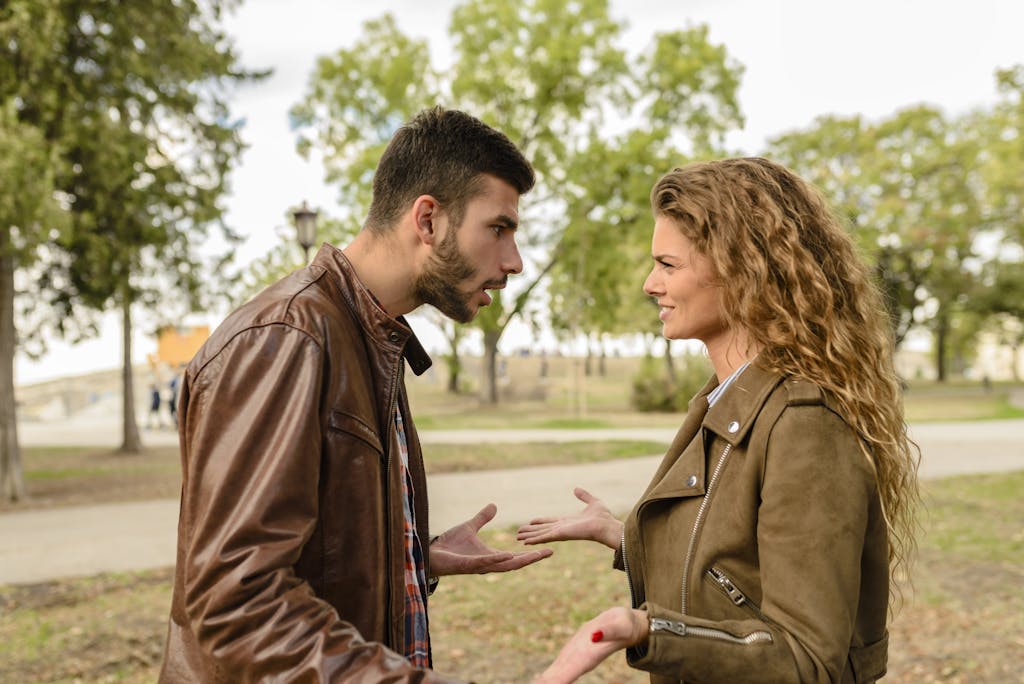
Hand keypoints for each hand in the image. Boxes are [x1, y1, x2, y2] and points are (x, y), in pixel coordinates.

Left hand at [430, 503, 552, 576]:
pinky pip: (485, 563)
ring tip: (536, 555)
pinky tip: (508, 554)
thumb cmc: (449, 544)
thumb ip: (482, 518)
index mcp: (491, 556)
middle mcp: (488, 564)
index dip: (531, 553)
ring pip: (504, 565)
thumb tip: (494, 506)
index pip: (516, 556)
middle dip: (532, 558)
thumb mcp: (469, 527)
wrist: (431, 553)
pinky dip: (497, 559)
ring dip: (520, 560)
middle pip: (515, 563)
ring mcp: (479, 566)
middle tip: (549, 551)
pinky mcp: (468, 565)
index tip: (547, 548)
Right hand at [517, 487, 622, 549]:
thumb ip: (584, 496)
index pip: (551, 521)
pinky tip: (525, 542)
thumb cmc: (604, 517)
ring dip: (529, 536)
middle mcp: (563, 527)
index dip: (541, 522)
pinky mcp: (561, 535)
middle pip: (543, 529)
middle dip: (531, 531)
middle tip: (519, 533)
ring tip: (518, 537)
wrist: (607, 526)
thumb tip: (576, 489)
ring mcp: (561, 532)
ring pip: (541, 534)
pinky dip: (534, 539)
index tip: (531, 521)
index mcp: (568, 521)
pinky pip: (545, 537)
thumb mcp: (593, 502)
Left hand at [533, 607, 647, 683]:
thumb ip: (609, 631)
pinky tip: (540, 682)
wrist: (625, 625)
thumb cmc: (626, 626)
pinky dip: (547, 677)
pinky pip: (557, 668)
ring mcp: (574, 658)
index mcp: (589, 656)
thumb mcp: (621, 625)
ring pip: (555, 674)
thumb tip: (595, 635)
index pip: (568, 673)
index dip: (555, 681)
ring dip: (545, 682)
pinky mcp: (571, 652)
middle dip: (546, 683)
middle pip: (558, 678)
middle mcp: (579, 661)